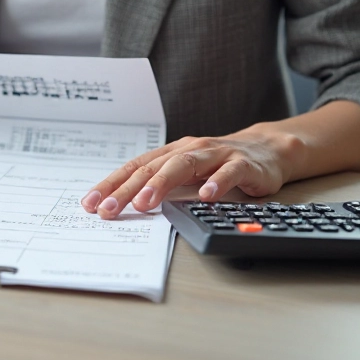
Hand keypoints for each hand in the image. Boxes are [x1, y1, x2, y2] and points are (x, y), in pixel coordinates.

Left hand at [81, 124, 304, 219]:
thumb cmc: (218, 165)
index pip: (133, 168)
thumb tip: (125, 207)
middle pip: (152, 168)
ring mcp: (215, 155)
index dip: (111, 185)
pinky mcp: (242, 164)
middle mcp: (188, 150)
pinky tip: (205, 197)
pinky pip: (227, 173)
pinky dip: (216, 184)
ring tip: (144, 202)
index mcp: (170, 153)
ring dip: (161, 184)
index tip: (91, 204)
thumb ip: (161, 187)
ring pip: (183, 165)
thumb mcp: (185, 174)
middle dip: (126, 189)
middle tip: (108, 210)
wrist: (268, 150)